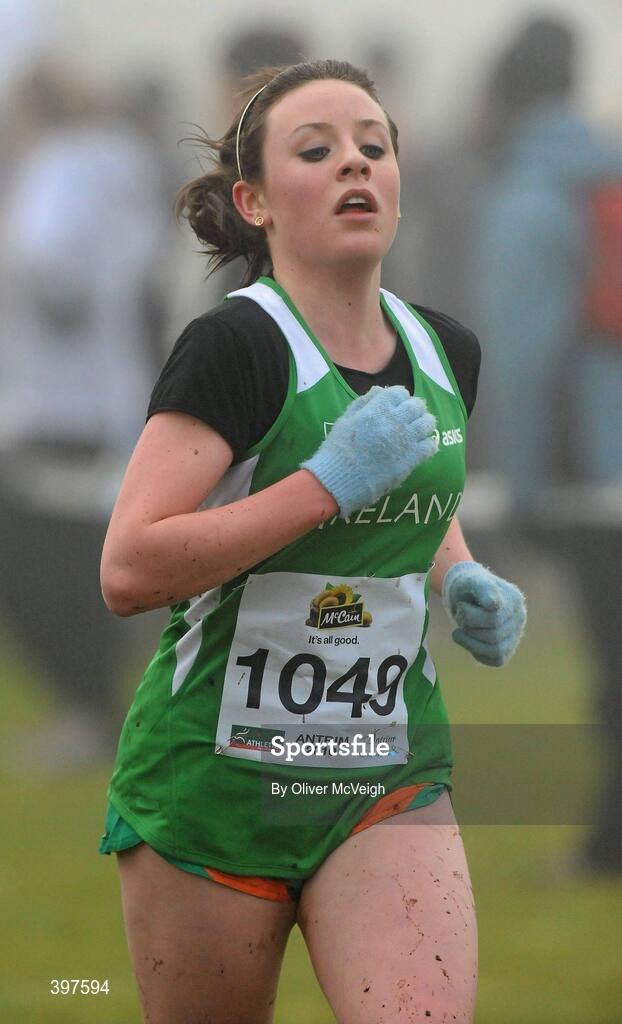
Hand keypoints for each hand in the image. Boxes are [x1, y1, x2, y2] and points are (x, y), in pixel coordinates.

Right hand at [301, 385, 437, 517]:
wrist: (338, 480)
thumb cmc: (337, 450)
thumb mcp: (345, 420)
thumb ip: (363, 403)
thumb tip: (379, 390)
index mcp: (376, 410)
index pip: (399, 392)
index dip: (400, 396)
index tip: (398, 403)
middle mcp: (393, 422)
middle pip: (417, 405)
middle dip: (415, 408)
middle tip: (411, 415)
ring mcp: (404, 441)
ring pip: (428, 423)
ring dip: (425, 424)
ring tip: (419, 429)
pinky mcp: (410, 460)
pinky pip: (430, 446)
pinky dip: (429, 444)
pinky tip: (421, 447)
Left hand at [442, 561, 525, 666]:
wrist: (466, 595)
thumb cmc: (468, 587)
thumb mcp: (471, 581)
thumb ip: (482, 589)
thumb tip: (493, 604)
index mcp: (514, 599)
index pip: (492, 618)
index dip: (470, 616)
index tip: (461, 606)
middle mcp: (519, 618)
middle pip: (493, 636)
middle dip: (469, 628)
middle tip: (459, 616)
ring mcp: (515, 635)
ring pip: (496, 651)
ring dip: (471, 642)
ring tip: (459, 630)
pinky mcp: (507, 650)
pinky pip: (496, 660)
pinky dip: (478, 652)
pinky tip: (468, 640)